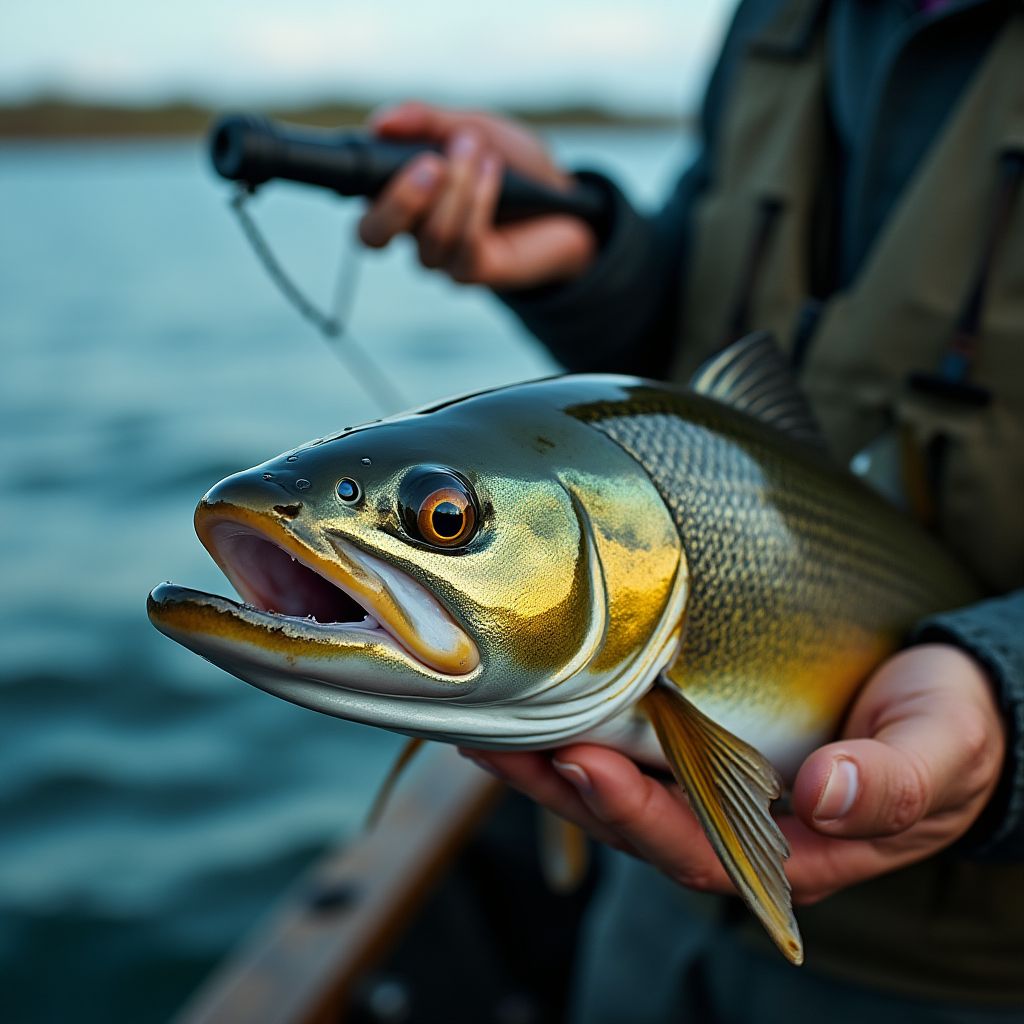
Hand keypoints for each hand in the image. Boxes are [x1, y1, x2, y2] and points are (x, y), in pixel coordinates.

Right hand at [357, 101, 596, 289]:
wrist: (567, 204)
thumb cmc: (512, 166)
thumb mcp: (470, 127)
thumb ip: (426, 122)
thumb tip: (380, 121)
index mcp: (400, 197)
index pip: (357, 199)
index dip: (351, 177)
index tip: (376, 141)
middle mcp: (412, 233)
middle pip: (372, 235)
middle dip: (398, 199)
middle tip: (431, 164)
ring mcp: (441, 258)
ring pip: (429, 235)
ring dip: (457, 188)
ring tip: (478, 151)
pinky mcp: (473, 272)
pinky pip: (464, 244)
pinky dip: (477, 202)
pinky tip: (492, 173)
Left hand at [461, 644, 1005, 903]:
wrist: (943, 705)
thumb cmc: (944, 732)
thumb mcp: (938, 753)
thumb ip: (893, 781)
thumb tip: (824, 794)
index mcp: (792, 850)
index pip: (697, 845)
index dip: (636, 813)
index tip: (584, 765)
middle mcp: (735, 826)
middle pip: (631, 819)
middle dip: (558, 786)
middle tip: (497, 742)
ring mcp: (709, 786)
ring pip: (613, 785)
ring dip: (545, 759)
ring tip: (483, 725)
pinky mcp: (697, 743)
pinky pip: (625, 745)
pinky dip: (573, 727)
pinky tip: (529, 703)